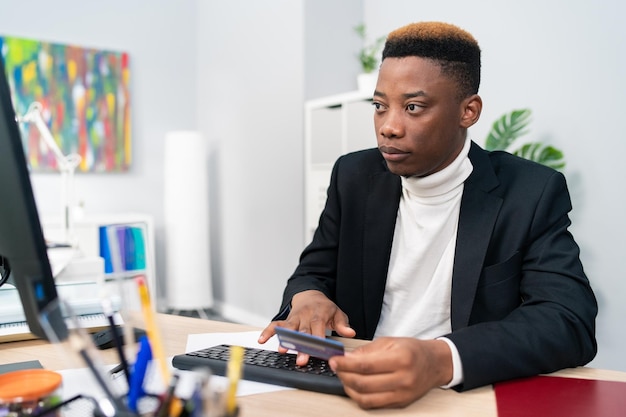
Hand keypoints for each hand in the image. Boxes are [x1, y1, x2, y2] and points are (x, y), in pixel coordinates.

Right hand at [258, 290, 355, 364]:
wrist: (311, 295)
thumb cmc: (325, 308)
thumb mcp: (337, 313)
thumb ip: (343, 324)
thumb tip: (351, 332)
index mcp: (318, 314)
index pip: (317, 328)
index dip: (317, 340)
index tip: (318, 352)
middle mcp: (305, 316)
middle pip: (303, 332)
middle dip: (301, 346)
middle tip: (300, 360)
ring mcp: (294, 318)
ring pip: (288, 329)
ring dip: (284, 339)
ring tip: (282, 350)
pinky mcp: (286, 320)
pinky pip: (275, 324)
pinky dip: (268, 331)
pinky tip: (262, 340)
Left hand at [328, 337, 452, 408]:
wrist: (435, 364)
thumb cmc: (413, 350)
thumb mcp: (390, 342)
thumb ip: (367, 351)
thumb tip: (346, 359)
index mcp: (401, 359)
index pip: (365, 365)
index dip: (345, 364)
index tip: (334, 360)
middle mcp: (403, 379)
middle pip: (364, 383)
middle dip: (344, 375)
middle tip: (335, 368)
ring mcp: (402, 394)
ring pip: (366, 398)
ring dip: (349, 388)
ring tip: (344, 377)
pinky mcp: (400, 403)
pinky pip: (374, 404)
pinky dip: (360, 397)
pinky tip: (354, 387)